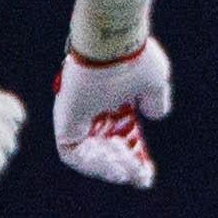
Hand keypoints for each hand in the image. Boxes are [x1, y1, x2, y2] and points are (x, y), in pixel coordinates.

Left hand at [54, 38, 172, 186]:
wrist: (111, 41)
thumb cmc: (133, 57)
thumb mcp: (153, 82)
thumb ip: (154, 100)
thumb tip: (154, 115)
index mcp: (110, 95)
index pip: (118, 131)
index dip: (133, 153)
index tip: (146, 170)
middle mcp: (91, 105)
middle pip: (104, 145)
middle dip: (124, 164)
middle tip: (140, 176)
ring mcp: (75, 113)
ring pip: (89, 152)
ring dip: (109, 166)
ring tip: (128, 172)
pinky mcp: (63, 120)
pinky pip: (72, 153)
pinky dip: (92, 163)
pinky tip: (114, 166)